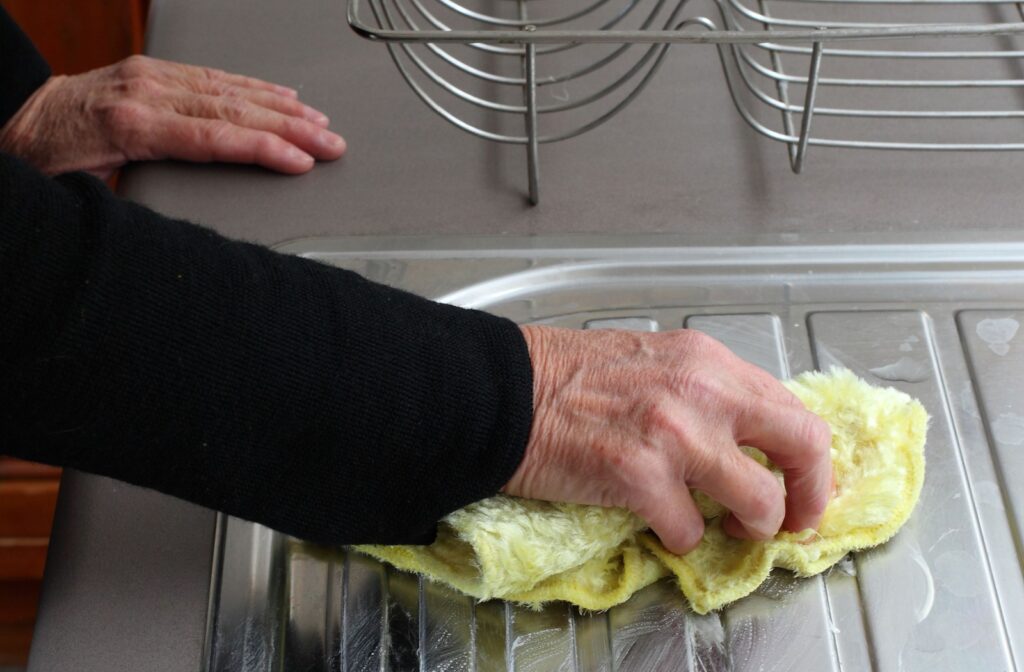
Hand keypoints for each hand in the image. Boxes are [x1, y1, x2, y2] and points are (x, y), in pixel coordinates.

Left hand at [0, 55, 344, 178]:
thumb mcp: (85, 191)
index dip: (263, 148)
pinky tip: (281, 95)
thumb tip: (187, 215)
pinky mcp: (152, 70)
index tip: (301, 161)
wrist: (13, 116)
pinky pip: (214, 75)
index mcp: (129, 124)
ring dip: (282, 106)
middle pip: (232, 109)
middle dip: (290, 127)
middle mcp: (144, 91)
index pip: (212, 137)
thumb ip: (136, 197)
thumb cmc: (44, 160)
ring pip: (230, 88)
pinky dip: (254, 86)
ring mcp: (150, 75)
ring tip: (320, 123)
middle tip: (331, 143)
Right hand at [503, 326, 832, 554]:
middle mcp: (703, 392)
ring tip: (729, 526)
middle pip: (802, 444)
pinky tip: (662, 524)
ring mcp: (675, 436)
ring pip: (760, 500)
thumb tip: (743, 433)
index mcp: (707, 360)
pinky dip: (682, 536)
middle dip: (809, 494)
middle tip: (793, 518)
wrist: (505, 391)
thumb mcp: (653, 360)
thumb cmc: (568, 376)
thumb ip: (704, 390)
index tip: (798, 481)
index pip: (791, 407)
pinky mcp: (640, 478)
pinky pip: (690, 528)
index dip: (806, 456)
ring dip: (752, 524)